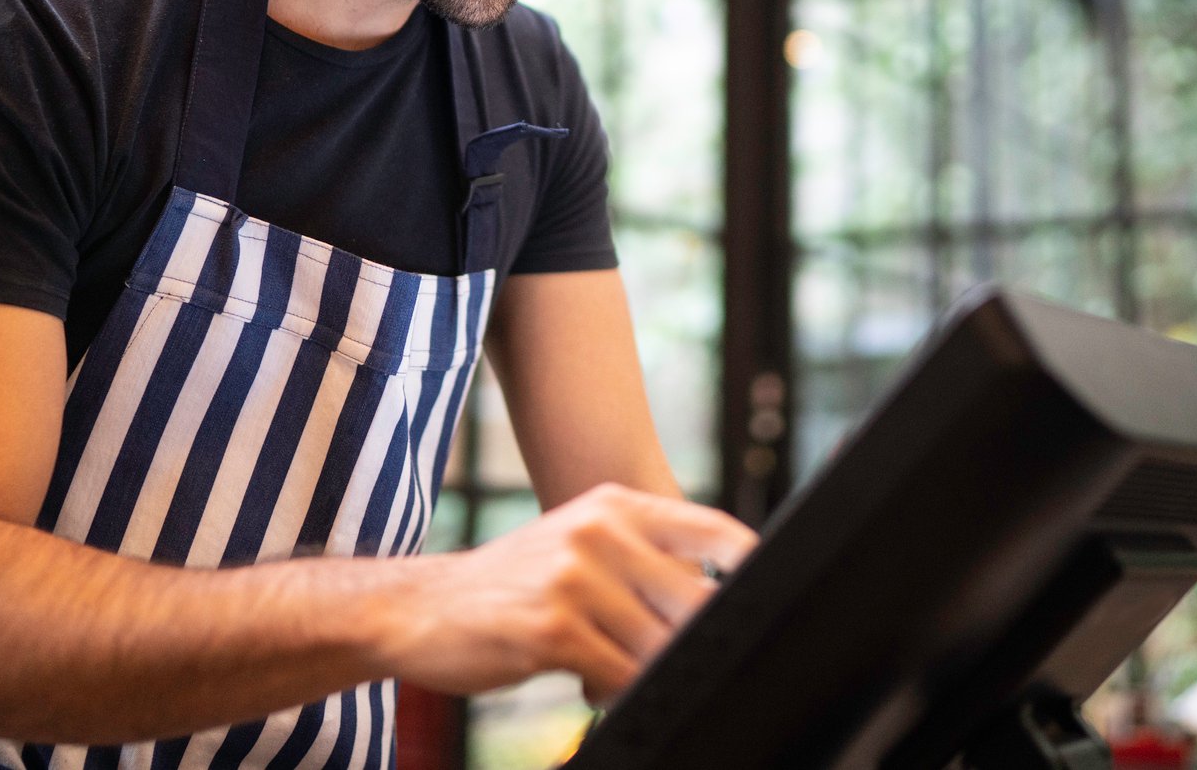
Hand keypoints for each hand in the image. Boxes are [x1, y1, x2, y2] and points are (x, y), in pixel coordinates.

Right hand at [375, 482, 757, 705]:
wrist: (420, 608)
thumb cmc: (512, 586)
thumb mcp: (576, 546)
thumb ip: (642, 562)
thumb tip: (718, 603)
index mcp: (614, 506)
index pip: (712, 530)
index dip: (753, 569)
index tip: (777, 601)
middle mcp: (599, 531)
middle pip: (696, 599)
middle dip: (698, 642)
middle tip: (701, 663)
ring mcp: (576, 577)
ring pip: (659, 645)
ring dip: (651, 672)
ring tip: (616, 669)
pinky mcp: (553, 627)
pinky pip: (619, 674)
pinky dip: (616, 690)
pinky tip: (594, 685)